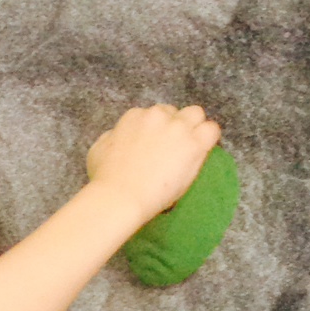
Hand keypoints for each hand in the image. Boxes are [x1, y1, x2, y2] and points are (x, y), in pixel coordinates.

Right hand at [85, 104, 222, 226]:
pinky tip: (202, 153)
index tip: (156, 146)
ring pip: (196, 115)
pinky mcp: (194, 144)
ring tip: (189, 150)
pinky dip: (209, 140)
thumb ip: (110, 137)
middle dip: (175, 127)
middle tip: (172, 149)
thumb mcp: (97, 150)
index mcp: (135, 116)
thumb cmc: (105, 180)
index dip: (157, 131)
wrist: (121, 197)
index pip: (154, 115)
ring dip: (194, 128)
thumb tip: (115, 136)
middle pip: (175, 112)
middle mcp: (158, 116)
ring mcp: (178, 128)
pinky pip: (212, 130)